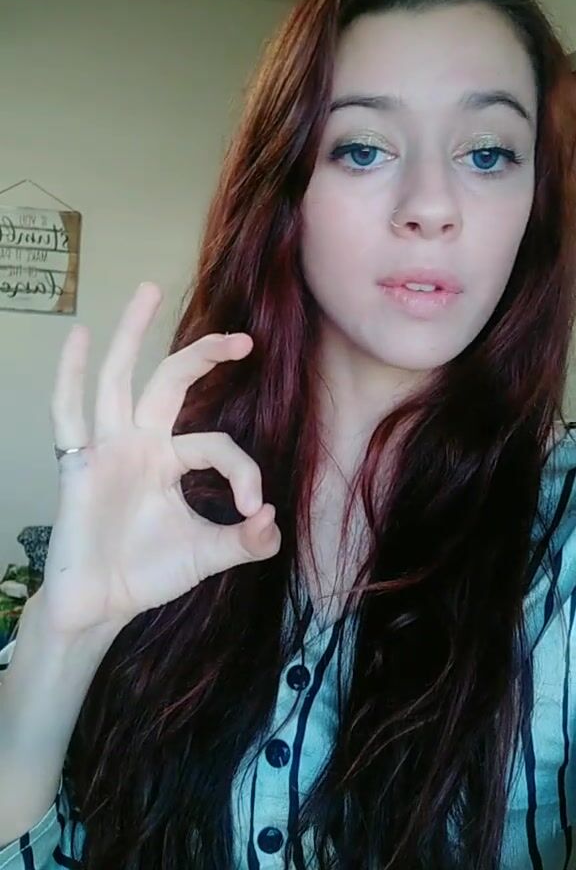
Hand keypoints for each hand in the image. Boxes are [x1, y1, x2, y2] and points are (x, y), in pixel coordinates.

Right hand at [40, 282, 279, 636]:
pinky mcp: (78, 463)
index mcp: (170, 459)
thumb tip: (274, 521)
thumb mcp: (208, 555)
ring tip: (147, 289)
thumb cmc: (148, 575)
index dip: (243, 472)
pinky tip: (78, 335)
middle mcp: (141, 443)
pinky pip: (68, 413)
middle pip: (170, 381)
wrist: (100, 607)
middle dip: (204, 354)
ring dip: (133, 334)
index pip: (217, 443)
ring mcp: (108, 448)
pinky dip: (69, 374)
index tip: (252, 512)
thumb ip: (245, 541)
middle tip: (242, 338)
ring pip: (119, 379)